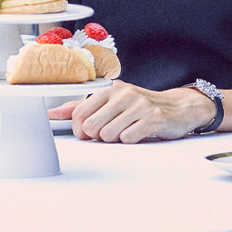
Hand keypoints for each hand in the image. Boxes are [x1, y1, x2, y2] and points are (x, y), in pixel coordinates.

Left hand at [66, 81, 213, 142]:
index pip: (78, 113)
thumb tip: (52, 113)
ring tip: (126, 131)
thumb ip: (81, 107)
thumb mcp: (111, 102)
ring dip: (115, 140)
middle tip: (111, 132)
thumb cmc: (141, 106)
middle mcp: (123, 93)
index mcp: (109, 89)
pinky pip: (128, 139)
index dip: (80, 129)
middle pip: (91, 126)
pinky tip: (139, 133)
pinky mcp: (153, 118)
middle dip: (98, 136)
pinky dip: (131, 141)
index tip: (89, 132)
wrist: (179, 107)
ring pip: (108, 135)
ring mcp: (139, 105)